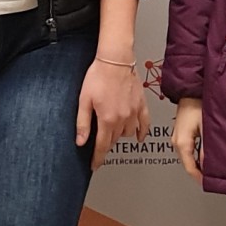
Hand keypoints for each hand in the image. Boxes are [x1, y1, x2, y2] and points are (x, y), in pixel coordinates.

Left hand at [78, 57, 147, 171]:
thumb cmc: (98, 76)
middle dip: (106, 144)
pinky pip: (144, 124)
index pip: (103, 146)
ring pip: (127, 133)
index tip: (94, 165)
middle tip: (99, 145)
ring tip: (112, 133)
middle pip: (114, 140)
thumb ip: (83, 123)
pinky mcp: (141, 105)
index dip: (97, 158)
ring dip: (119, 136)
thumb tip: (81, 141)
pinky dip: (141, 132)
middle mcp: (123, 118)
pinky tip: (139, 137)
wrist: (115, 60)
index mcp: (108, 119)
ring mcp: (134, 112)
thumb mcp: (84, 100)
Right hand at [173, 97, 203, 185]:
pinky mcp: (179, 133)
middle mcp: (176, 141)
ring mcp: (176, 137)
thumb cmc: (198, 104)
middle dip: (199, 172)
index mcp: (181, 142)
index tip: (208, 183)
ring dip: (197, 163)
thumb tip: (208, 164)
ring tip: (210, 168)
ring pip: (187, 157)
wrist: (190, 91)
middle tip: (212, 178)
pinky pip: (187, 149)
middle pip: (187, 164)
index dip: (199, 177)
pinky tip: (204, 155)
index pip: (190, 167)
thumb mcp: (206, 128)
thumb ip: (206, 148)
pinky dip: (195, 155)